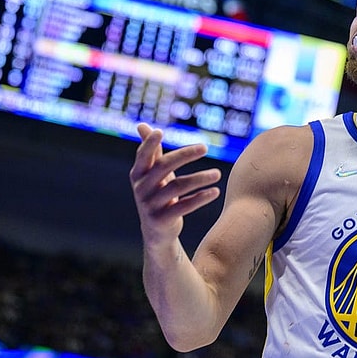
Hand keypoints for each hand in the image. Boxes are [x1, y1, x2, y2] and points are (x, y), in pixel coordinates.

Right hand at [129, 123, 221, 245]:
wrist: (157, 232)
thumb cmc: (158, 195)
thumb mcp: (153, 174)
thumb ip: (151, 152)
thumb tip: (143, 125)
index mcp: (138, 174)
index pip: (143, 156)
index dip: (149, 144)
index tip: (160, 131)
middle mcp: (141, 188)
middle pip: (164, 167)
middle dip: (185, 155)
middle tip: (205, 147)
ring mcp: (150, 205)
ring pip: (177, 187)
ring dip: (200, 178)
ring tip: (218, 173)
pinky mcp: (161, 220)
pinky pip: (184, 207)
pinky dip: (200, 198)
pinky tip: (215, 192)